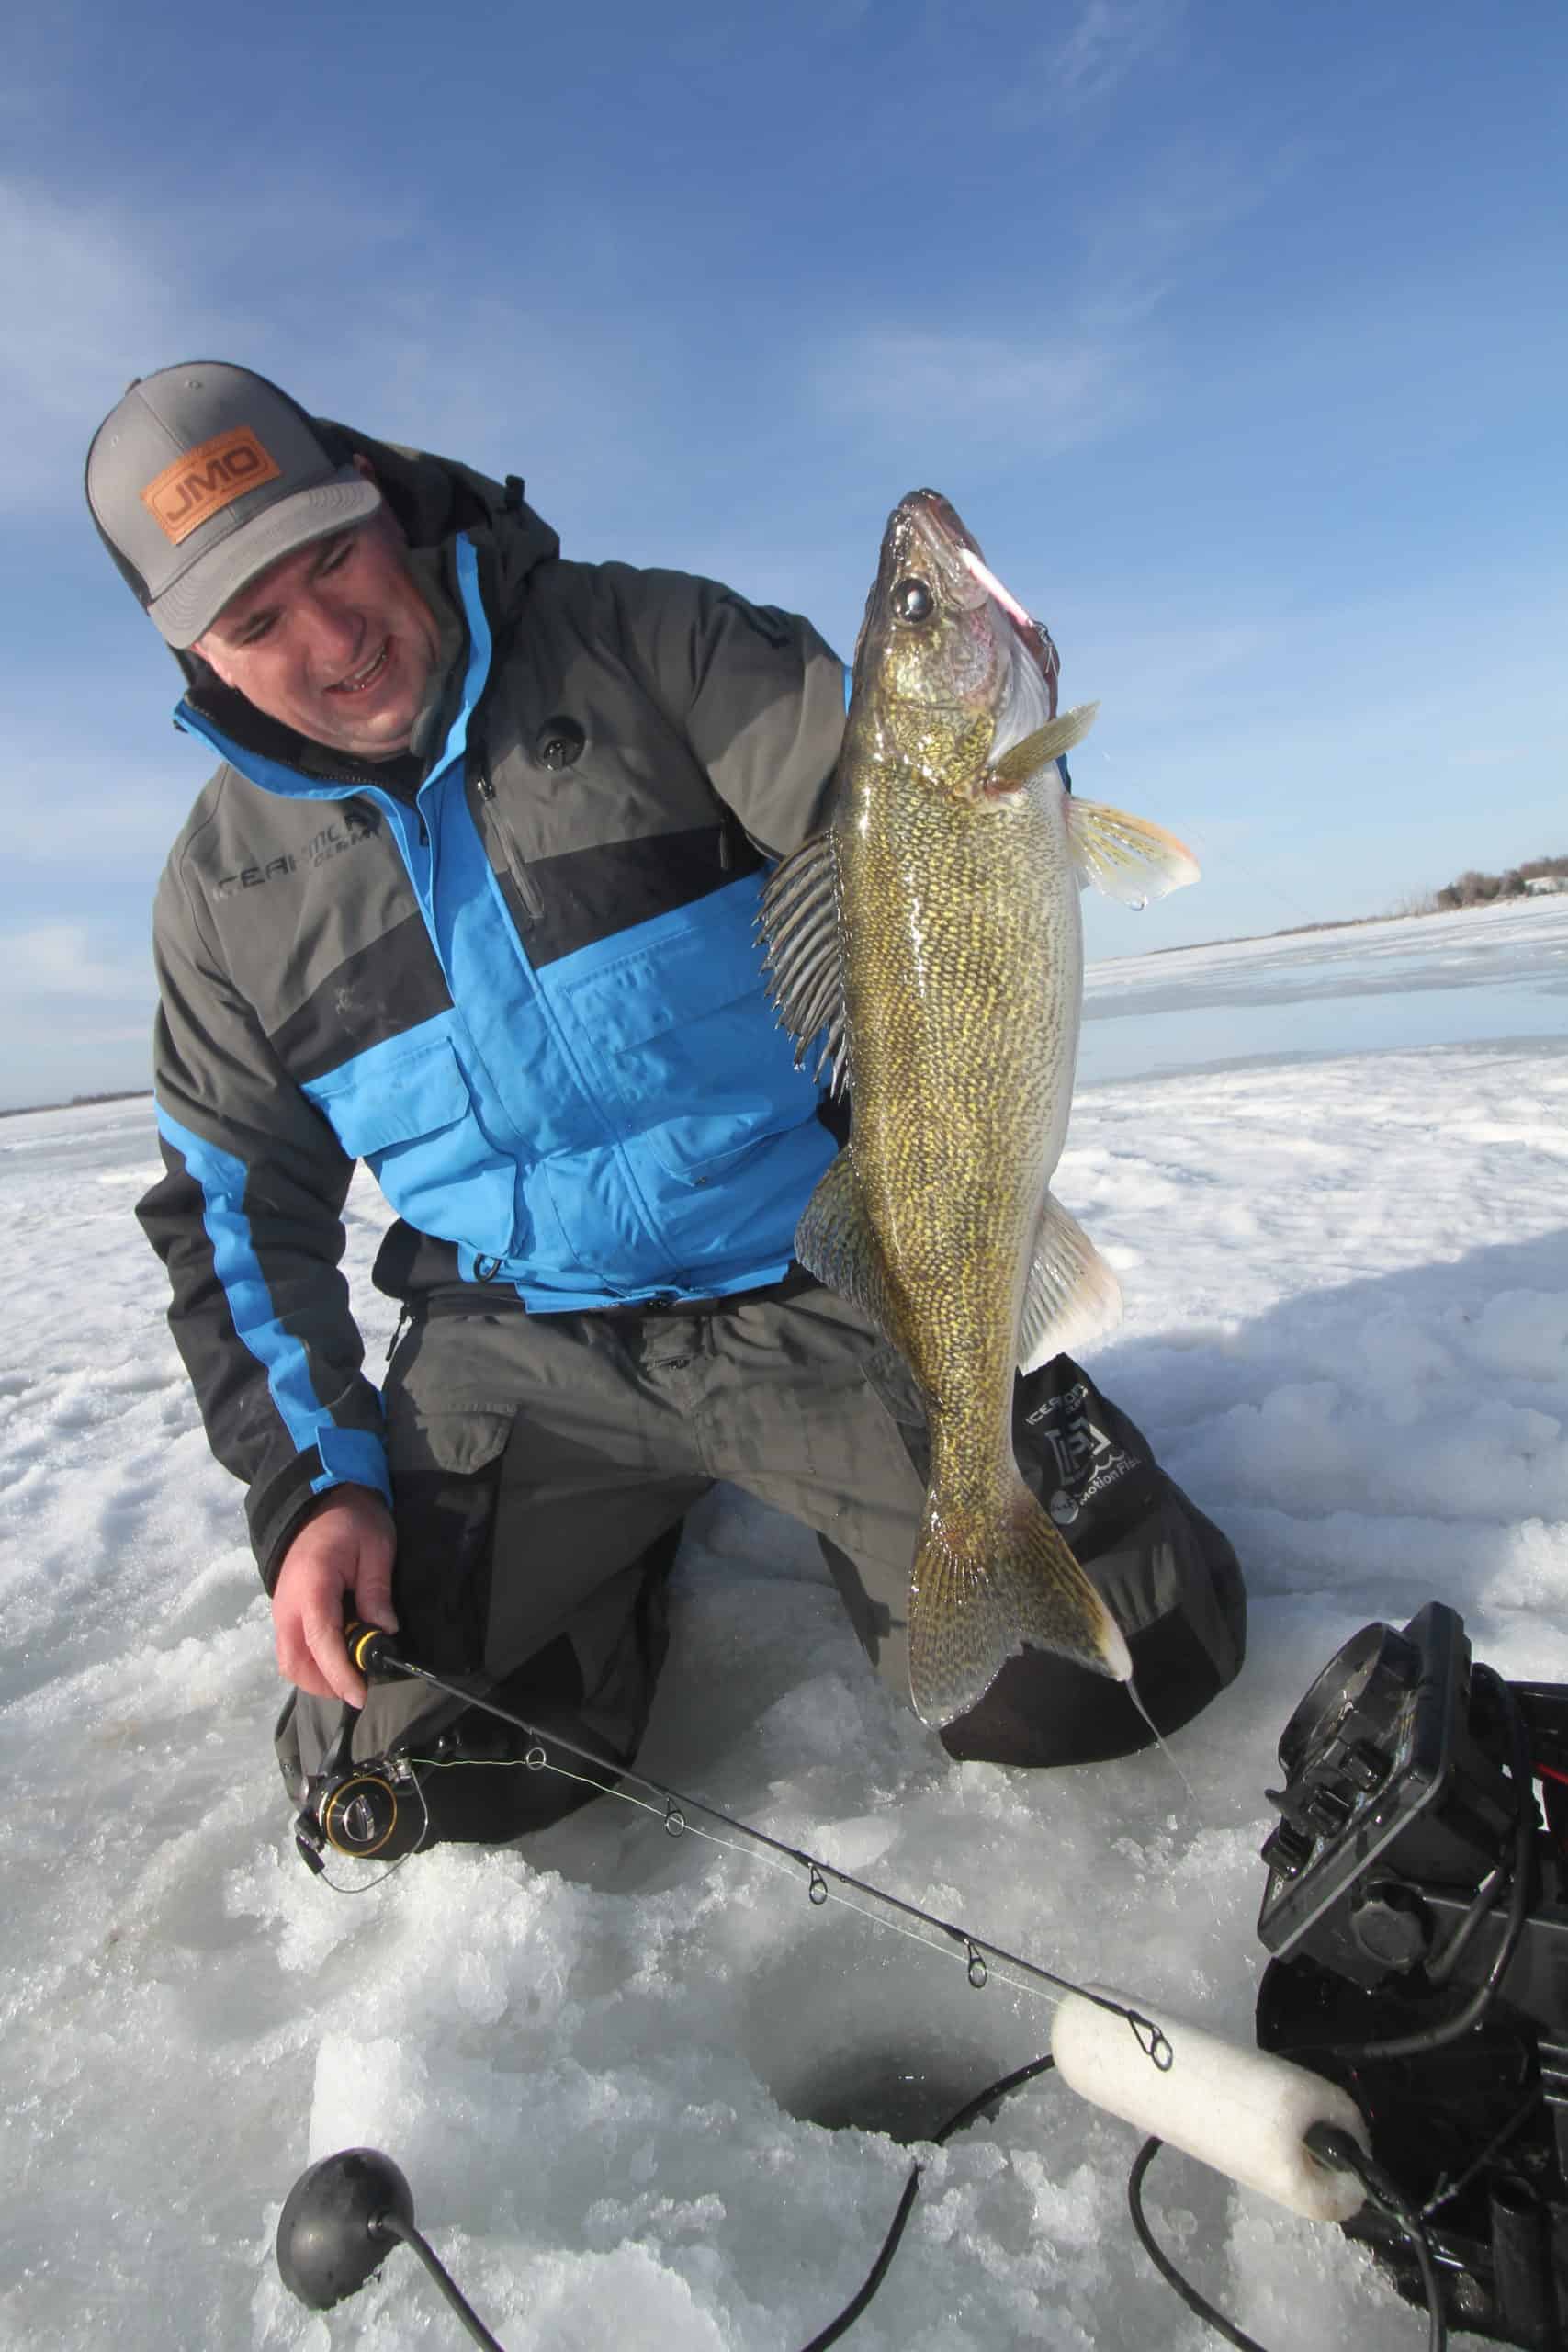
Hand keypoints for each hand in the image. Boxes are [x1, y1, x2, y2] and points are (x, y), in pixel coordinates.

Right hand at [272, 1487, 397, 1707]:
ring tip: (352, 1668)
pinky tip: (340, 1651)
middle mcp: (287, 1605)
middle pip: (294, 1664)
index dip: (341, 1675)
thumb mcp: (376, 1548)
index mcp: (312, 1588)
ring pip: (289, 1660)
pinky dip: (312, 1659)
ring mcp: (281, 1609)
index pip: (321, 1643)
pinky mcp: (285, 1610)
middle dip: (324, 1683)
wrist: (321, 1498)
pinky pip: (292, 1646)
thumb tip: (385, 1633)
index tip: (361, 1695)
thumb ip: (376, 1592)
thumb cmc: (353, 1520)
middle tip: (359, 1683)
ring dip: (317, 1674)